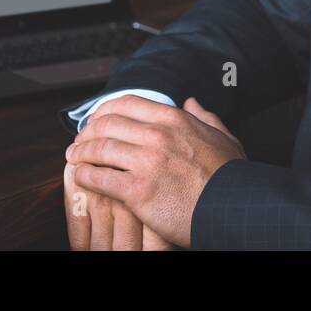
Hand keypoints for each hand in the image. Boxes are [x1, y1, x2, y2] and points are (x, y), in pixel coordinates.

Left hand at [65, 95, 246, 247]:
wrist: (235, 208)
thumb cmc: (231, 177)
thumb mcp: (224, 137)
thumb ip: (204, 117)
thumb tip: (192, 102)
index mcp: (174, 119)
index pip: (127, 103)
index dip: (105, 109)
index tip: (97, 118)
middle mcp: (157, 135)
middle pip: (107, 123)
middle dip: (88, 130)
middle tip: (80, 139)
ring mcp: (146, 161)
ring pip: (99, 149)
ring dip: (81, 152)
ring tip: (75, 157)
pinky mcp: (137, 190)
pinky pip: (99, 178)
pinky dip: (85, 176)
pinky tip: (81, 177)